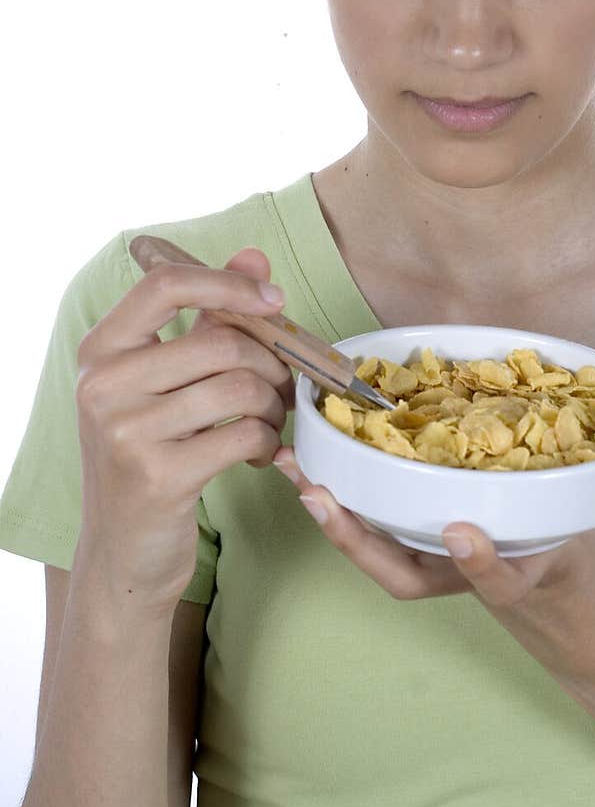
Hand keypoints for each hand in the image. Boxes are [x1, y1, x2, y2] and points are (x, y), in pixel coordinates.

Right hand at [74, 246, 292, 613]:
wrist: (123, 550)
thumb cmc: (151, 454)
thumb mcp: (165, 382)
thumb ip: (208, 317)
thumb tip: (255, 256)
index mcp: (101, 350)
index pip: (165, 284)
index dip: (228, 283)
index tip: (274, 301)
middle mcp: (103, 385)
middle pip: (221, 342)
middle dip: (270, 363)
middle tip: (280, 388)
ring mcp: (125, 431)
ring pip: (240, 387)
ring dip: (273, 406)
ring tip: (268, 422)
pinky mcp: (157, 476)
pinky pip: (245, 433)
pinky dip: (268, 442)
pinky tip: (261, 454)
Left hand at [272, 346, 594, 702]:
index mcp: (539, 575)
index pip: (505, 579)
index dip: (482, 561)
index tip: (460, 531)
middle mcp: (485, 581)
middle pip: (410, 577)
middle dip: (357, 538)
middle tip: (313, 489)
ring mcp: (460, 579)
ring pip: (390, 565)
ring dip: (339, 524)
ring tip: (296, 471)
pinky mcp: (447, 570)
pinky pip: (393, 549)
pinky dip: (357, 517)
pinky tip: (326, 477)